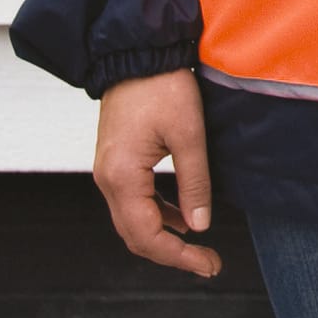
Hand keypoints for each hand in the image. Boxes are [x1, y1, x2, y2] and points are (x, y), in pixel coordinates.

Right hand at [94, 69, 219, 277]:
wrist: (137, 53)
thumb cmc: (163, 87)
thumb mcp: (189, 134)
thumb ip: (194, 183)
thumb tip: (200, 226)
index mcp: (122, 177)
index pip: (147, 236)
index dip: (179, 256)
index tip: (209, 264)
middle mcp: (108, 180)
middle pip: (135, 235)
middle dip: (172, 254)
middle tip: (209, 262)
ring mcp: (108, 172)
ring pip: (133, 221)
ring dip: (164, 237)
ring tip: (199, 246)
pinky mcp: (116, 162)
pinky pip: (134, 201)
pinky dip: (158, 214)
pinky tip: (182, 216)